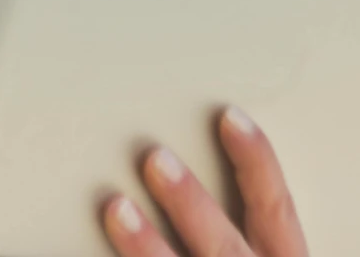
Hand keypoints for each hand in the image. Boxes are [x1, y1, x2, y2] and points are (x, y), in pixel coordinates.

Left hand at [101, 107, 307, 256]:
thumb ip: (238, 230)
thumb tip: (170, 164)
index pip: (276, 212)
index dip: (257, 164)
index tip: (228, 117)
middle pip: (227, 248)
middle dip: (192, 205)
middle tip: (154, 158)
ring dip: (150, 249)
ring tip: (116, 208)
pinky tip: (83, 252)